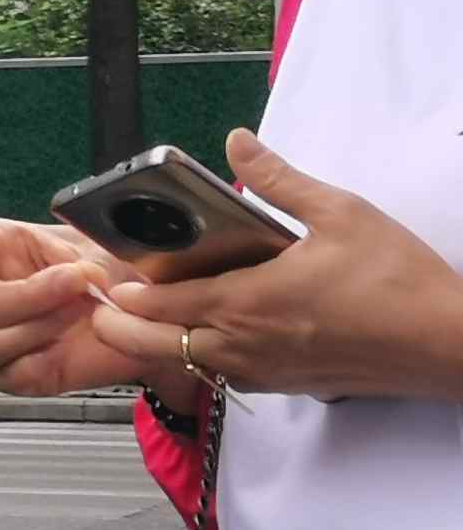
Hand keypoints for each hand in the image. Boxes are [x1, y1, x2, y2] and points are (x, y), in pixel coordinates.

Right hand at [0, 213, 159, 403]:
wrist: (150, 315)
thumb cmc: (118, 267)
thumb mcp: (106, 233)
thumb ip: (86, 225)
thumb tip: (71, 246)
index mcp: (3, 250)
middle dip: (32, 294)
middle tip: (80, 279)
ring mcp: (4, 336)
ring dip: (38, 329)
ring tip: (86, 312)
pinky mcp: (22, 373)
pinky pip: (8, 376)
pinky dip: (37, 364)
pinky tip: (67, 350)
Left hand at [91, 132, 462, 404]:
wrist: (447, 344)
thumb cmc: (396, 279)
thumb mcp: (341, 213)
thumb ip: (280, 180)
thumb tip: (236, 142)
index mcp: (245, 302)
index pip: (159, 304)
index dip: (122, 293)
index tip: (101, 276)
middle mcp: (242, 346)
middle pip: (154, 345)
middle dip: (119, 327)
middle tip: (102, 305)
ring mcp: (262, 373)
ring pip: (186, 365)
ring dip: (157, 344)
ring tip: (143, 318)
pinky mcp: (286, 387)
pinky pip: (223, 377)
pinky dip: (199, 358)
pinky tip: (207, 335)